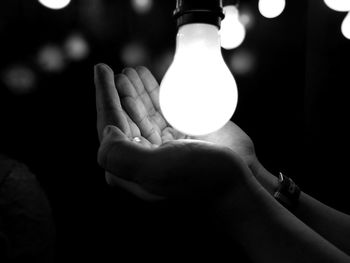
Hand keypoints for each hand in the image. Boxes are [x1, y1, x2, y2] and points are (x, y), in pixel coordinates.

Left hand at [94, 63, 251, 201]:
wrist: (236, 189)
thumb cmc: (200, 180)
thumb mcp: (156, 171)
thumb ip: (121, 156)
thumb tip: (108, 131)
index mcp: (131, 168)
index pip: (110, 126)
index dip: (105, 97)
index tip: (102, 69)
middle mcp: (143, 158)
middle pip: (124, 118)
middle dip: (119, 92)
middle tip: (115, 69)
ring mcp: (162, 148)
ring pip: (142, 114)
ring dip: (136, 91)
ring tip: (131, 70)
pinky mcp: (179, 140)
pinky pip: (161, 113)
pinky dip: (155, 95)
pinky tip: (150, 82)